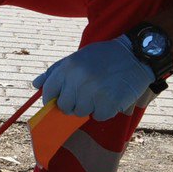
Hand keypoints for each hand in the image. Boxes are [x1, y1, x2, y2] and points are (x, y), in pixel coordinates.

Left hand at [33, 36, 154, 120]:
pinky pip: (99, 116)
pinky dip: (105, 110)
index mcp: (68, 67)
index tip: (63, 98)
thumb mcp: (78, 57)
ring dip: (91, 106)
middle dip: (74, 103)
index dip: (54, 99)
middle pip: (65, 107)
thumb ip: (55, 71)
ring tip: (102, 91)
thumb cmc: (104, 56)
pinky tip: (112, 96)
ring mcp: (93, 93)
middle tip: (88, 93)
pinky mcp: (108, 103)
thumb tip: (36, 85)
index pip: (49, 92)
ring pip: (81, 113)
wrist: (136, 55)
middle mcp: (78, 80)